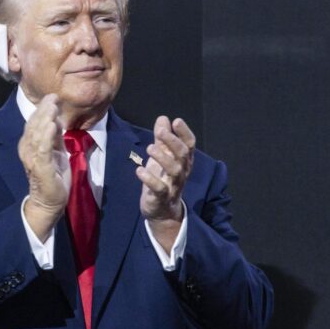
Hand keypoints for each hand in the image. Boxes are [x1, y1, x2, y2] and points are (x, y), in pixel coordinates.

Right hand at [18, 94, 69, 240]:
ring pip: (37, 135)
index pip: (34, 123)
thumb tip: (56, 118)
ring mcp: (33, 159)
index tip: (52, 96)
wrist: (50, 201)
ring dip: (44, 119)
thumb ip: (54, 136)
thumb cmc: (53, 176)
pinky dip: (47, 137)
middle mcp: (28, 150)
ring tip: (52, 107)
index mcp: (30, 145)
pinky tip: (52, 126)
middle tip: (53, 97)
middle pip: (34, 126)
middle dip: (43, 110)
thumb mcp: (56, 151)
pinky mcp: (41, 168)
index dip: (42, 109)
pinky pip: (43, 150)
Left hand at [136, 116, 194, 250]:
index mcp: (183, 161)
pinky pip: (159, 188)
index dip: (184, 132)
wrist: (161, 211)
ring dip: (162, 158)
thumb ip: (162, 139)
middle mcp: (182, 172)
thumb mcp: (162, 157)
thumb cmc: (162, 179)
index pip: (189, 144)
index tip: (176, 120)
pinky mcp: (161, 197)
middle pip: (183, 155)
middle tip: (160, 132)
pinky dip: (150, 179)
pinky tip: (139, 170)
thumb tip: (163, 118)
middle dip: (173, 142)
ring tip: (150, 148)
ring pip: (174, 170)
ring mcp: (173, 185)